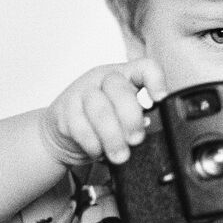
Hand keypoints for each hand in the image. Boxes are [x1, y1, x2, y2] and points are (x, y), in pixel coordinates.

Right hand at [39, 58, 168, 166]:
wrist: (63, 132)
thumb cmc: (99, 122)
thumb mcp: (123, 115)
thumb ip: (137, 118)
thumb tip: (148, 127)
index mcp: (124, 76)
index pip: (143, 67)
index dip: (155, 80)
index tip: (160, 100)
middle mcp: (102, 79)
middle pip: (118, 87)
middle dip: (130, 117)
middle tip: (136, 140)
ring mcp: (80, 92)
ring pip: (98, 108)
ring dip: (112, 136)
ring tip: (120, 155)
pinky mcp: (64, 111)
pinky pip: (80, 126)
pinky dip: (92, 143)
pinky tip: (98, 151)